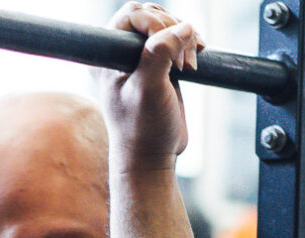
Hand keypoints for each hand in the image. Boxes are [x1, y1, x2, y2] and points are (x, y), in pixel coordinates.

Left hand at [97, 2, 204, 172]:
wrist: (152, 156)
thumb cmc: (142, 129)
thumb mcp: (148, 89)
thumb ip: (159, 54)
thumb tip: (184, 27)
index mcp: (108, 55)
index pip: (132, 15)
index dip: (155, 24)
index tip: (168, 51)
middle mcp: (122, 52)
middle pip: (152, 14)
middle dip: (173, 30)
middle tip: (181, 63)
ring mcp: (142, 58)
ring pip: (167, 24)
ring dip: (185, 37)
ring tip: (189, 66)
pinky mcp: (161, 65)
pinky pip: (178, 39)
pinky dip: (191, 42)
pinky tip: (197, 58)